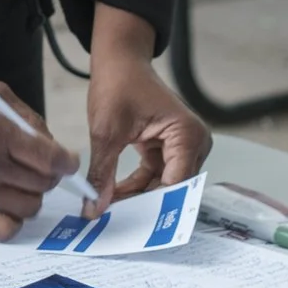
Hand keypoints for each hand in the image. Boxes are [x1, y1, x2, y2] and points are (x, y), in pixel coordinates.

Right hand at [0, 68, 78, 240]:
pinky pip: (0, 229)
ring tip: (21, 182)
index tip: (67, 160)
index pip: (50, 158)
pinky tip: (6, 203)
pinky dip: (12, 220)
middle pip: (43, 184)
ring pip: (28, 207)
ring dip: (32, 195)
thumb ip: (23, 115)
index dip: (67, 161)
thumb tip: (49, 142)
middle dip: (50, 175)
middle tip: (41, 166)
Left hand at [82, 8, 210, 210]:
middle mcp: (194, 142)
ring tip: (110, 212)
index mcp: (187, 135)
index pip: (175, 184)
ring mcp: (184, 146)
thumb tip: (94, 209)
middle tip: (116, 224)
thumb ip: (102, 173)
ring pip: (162, 185)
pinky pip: (156, 175)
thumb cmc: (118, 84)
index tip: (129, 226)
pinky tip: (113, 196)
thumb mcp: (106, 131)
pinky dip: (137, 185)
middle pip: (172, 187)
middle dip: (144, 205)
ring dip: (138, 197)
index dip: (152, 207)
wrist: (119, 61)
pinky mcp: (170, 148)